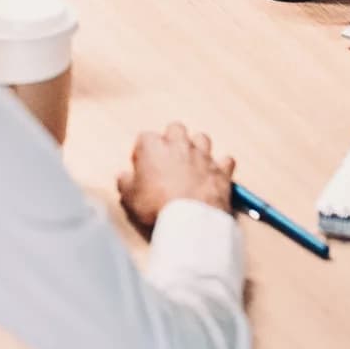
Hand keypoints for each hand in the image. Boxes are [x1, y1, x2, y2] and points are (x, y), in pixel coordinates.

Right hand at [118, 121, 234, 236]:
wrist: (190, 219)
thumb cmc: (156, 206)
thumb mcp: (130, 197)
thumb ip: (125, 182)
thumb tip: (124, 177)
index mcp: (154, 147)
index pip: (144, 138)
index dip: (142, 152)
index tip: (142, 166)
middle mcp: (179, 145)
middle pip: (176, 129)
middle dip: (172, 139)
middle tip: (167, 159)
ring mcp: (203, 156)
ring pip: (202, 138)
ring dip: (197, 148)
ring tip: (192, 163)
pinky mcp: (221, 170)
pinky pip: (226, 161)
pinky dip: (221, 166)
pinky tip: (216, 174)